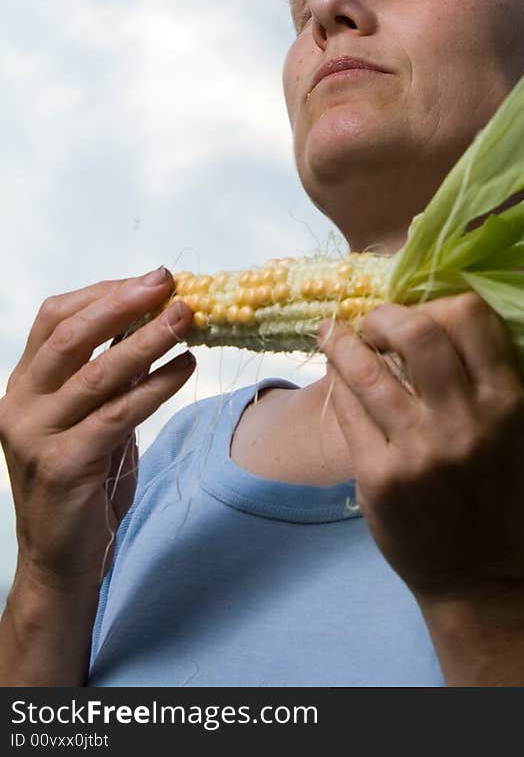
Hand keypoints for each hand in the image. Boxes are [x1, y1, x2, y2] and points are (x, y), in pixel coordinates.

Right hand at [0, 268, 194, 594]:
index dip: (103, 293)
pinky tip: (186, 368)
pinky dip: (156, 386)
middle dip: (122, 303)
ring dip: (148, 339)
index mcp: (22, 386)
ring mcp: (37, 437)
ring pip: (98, 373)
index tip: (151, 279)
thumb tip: (157, 315)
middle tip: (168, 283)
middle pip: (70, 336)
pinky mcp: (65, 466)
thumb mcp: (90, 414)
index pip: (53, 319)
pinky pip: (118, 414)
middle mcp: (20, 406)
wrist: (61, 559)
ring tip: (188, 317)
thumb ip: (110, 370)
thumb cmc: (83, 479)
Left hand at [318, 291, 523, 604]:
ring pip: (368, 371)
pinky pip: (349, 413)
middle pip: (418, 332)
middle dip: (386, 315)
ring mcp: (418, 451)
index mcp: (506, 402)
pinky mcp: (380, 478)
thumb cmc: (499, 492)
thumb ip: (483, 375)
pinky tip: (336, 378)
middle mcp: (465, 422)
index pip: (473, 316)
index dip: (440, 299)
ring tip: (334, 334)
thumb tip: (432, 312)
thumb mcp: (512, 428)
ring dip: (344, 343)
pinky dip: (339, 386)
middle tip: (374, 321)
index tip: (420, 307)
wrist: (481, 577)